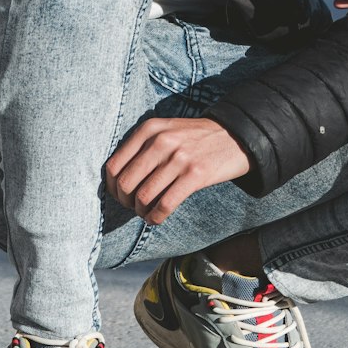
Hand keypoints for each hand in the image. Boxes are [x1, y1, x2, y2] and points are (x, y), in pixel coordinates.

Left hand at [105, 117, 249, 224]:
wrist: (234, 136)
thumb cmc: (194, 138)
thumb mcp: (165, 130)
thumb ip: (141, 147)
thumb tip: (116, 180)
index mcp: (149, 129)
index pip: (114, 166)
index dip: (112, 187)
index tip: (120, 196)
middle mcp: (160, 141)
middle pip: (126, 184)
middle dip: (126, 202)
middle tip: (134, 207)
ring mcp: (178, 157)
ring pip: (143, 196)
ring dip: (141, 212)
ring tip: (146, 214)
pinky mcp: (195, 174)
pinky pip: (165, 204)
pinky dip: (156, 217)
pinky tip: (157, 219)